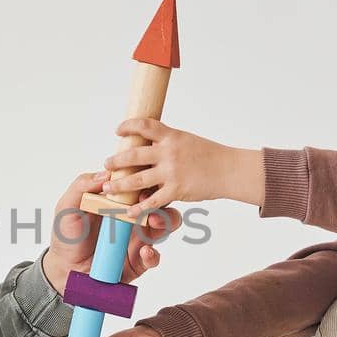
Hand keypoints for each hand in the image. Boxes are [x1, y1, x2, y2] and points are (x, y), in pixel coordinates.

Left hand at [41, 171, 181, 294]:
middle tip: (151, 203)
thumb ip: (81, 186)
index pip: (138, 186)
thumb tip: (105, 174)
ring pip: (162, 227)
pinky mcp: (138, 261)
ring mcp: (137, 239)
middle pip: (157, 203)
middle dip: (160, 200)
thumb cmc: (67, 235)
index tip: (140, 183)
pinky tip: (144, 252)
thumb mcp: (67, 207)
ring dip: (164, 223)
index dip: (144, 182)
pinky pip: (153, 257)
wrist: (64, 268)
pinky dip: (152, 254)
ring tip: (154, 223)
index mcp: (117, 202)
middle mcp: (131, 218)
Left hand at [102, 118, 263, 214]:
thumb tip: (147, 141)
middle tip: (106, 164)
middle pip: (134, 154)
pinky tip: (128, 211)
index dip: (128, 126)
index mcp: (172, 136)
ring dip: (119, 184)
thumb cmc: (210, 155)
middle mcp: (169, 152)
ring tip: (108, 187)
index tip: (117, 130)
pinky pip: (152, 201)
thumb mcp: (187, 140)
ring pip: (137, 179)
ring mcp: (171, 172)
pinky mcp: (176, 190)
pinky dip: (139, 208)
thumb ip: (167, 142)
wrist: (230, 170)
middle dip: (116, 160)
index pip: (145, 125)